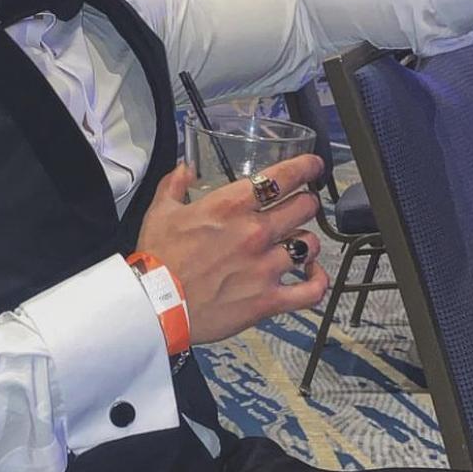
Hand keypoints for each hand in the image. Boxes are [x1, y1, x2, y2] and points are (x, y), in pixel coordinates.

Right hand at [135, 156, 329, 344]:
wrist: (155, 305)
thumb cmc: (157, 259)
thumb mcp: (160, 212)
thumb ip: (175, 184)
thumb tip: (186, 168)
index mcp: (230, 206)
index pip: (282, 177)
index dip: (306, 167)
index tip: (312, 166)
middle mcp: (255, 232)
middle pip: (305, 206)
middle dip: (306, 202)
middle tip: (300, 206)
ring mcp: (265, 267)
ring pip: (311, 244)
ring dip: (307, 240)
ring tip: (298, 242)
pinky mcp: (268, 300)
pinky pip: (311, 290)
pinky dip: (317, 281)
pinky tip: (312, 274)